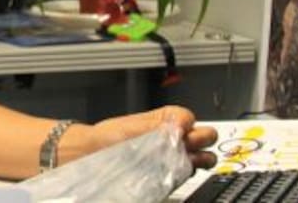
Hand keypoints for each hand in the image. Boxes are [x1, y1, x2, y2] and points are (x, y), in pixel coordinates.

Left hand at [83, 106, 217, 170]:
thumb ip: (161, 123)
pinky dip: (189, 172)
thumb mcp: (137, 124)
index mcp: (164, 121)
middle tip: (190, 144)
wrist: (93, 155)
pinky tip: (180, 171)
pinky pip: (188, 175)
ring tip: (191, 159)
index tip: (184, 129)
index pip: (189, 118)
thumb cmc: (110, 136)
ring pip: (203, 158)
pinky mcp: (170, 178)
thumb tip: (182, 124)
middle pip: (204, 137)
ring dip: (203, 158)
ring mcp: (173, 159)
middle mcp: (172, 140)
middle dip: (202, 139)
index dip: (189, 122)